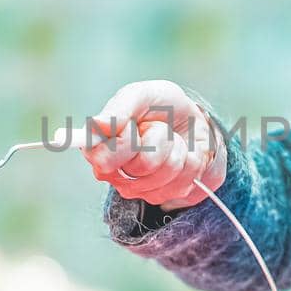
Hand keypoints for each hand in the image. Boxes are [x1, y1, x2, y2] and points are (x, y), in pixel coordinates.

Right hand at [82, 79, 226, 210]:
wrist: (192, 122)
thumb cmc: (161, 107)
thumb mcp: (143, 95)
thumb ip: (120, 107)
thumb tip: (98, 123)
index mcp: (99, 146)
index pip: (102, 158)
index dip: (125, 141)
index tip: (132, 124)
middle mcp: (113, 173)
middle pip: (141, 166)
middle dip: (157, 139)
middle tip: (157, 128)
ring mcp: (137, 188)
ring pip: (166, 172)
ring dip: (176, 148)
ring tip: (171, 139)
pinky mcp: (161, 195)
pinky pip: (184, 180)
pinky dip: (190, 160)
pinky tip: (182, 154)